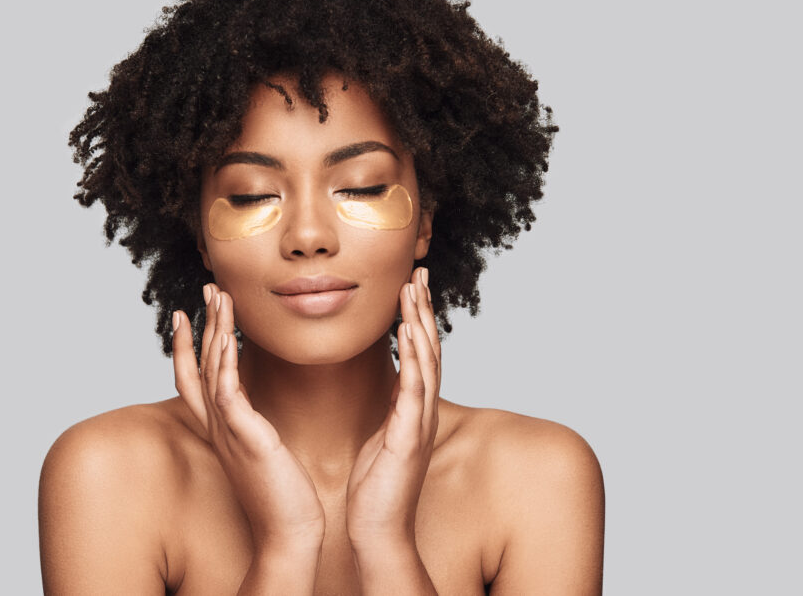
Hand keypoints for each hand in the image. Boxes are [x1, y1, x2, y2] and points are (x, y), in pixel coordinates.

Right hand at [172, 283, 325, 552]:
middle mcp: (217, 427)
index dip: (187, 345)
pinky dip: (223, 362)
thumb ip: (255, 428)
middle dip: (202, 324)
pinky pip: (227, 393)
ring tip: (219, 296)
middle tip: (208, 288)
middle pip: (198, 365)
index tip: (188, 313)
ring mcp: (227, 432)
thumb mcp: (262, 452)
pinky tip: (227, 337)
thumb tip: (258, 413)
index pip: (195, 379)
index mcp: (222, 430)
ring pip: (211, 370)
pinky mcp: (245, 437)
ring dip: (214, 329)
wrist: (289, 533)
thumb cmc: (283, 496)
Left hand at [345, 267, 440, 549]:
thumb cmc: (374, 489)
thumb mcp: (378, 438)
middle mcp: (421, 409)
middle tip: (418, 270)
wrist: (377, 531)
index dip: (415, 317)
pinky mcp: (411, 434)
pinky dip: (415, 354)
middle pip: (428, 347)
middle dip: (423, 307)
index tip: (409, 285)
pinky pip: (415, 386)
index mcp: (411, 408)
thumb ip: (384, 410)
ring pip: (427, 359)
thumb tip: (380, 389)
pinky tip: (410, 327)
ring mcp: (419, 421)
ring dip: (421, 320)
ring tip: (415, 285)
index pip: (417, 353)